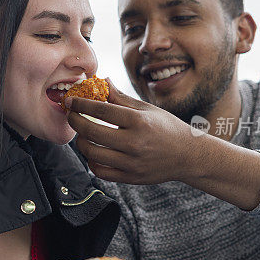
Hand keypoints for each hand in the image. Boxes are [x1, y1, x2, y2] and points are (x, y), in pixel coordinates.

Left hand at [65, 80, 193, 183]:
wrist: (188, 155)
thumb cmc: (167, 128)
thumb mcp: (146, 109)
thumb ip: (120, 98)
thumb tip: (101, 81)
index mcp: (139, 121)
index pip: (100, 110)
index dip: (81, 104)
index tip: (71, 100)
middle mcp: (134, 143)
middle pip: (91, 132)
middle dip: (75, 121)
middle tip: (72, 115)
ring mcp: (131, 163)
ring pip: (92, 153)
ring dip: (81, 141)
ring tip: (83, 134)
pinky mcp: (130, 178)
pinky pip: (100, 171)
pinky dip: (92, 161)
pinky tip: (94, 151)